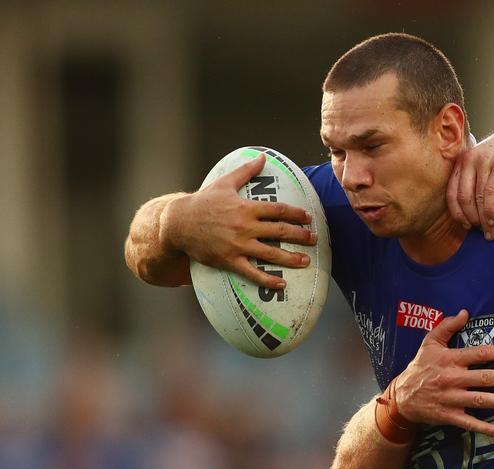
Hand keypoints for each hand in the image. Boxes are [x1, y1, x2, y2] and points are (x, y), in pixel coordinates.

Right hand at [164, 153, 315, 289]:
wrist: (177, 224)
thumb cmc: (202, 203)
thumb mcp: (223, 183)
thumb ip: (246, 171)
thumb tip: (262, 157)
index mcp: (245, 207)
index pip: (278, 210)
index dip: (296, 214)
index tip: (309, 218)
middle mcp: (244, 226)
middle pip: (280, 231)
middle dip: (300, 236)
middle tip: (315, 239)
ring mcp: (237, 245)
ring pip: (270, 254)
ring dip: (291, 259)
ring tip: (306, 262)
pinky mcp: (228, 260)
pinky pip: (252, 273)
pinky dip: (268, 280)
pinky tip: (282, 284)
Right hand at [395, 310, 493, 436]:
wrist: (401, 397)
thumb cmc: (420, 367)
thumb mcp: (429, 343)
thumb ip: (447, 326)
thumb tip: (465, 313)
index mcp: (450, 359)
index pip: (481, 354)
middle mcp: (452, 379)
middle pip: (485, 378)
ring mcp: (451, 399)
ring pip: (481, 400)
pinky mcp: (449, 416)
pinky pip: (469, 423)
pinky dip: (485, 429)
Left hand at [447, 122, 493, 238]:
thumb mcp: (485, 162)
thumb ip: (475, 179)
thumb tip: (472, 210)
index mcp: (462, 161)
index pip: (451, 193)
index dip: (457, 214)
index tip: (466, 226)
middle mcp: (469, 160)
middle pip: (462, 199)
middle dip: (470, 220)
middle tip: (480, 231)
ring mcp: (484, 162)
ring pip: (476, 198)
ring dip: (483, 220)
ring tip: (490, 232)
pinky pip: (491, 194)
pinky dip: (491, 211)